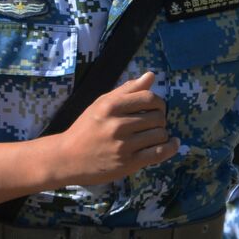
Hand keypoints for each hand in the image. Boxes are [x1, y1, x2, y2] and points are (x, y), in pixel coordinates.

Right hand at [52, 71, 179, 185]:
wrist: (67, 158)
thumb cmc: (86, 128)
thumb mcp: (101, 103)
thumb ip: (127, 90)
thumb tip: (151, 75)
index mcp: (110, 106)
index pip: (149, 98)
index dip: (158, 102)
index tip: (156, 108)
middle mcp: (117, 125)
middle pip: (157, 116)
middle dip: (160, 119)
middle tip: (153, 124)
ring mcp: (123, 145)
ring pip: (160, 134)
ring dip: (162, 134)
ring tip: (154, 135)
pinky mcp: (128, 163)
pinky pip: (159, 153)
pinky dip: (170, 148)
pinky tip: (172, 144)